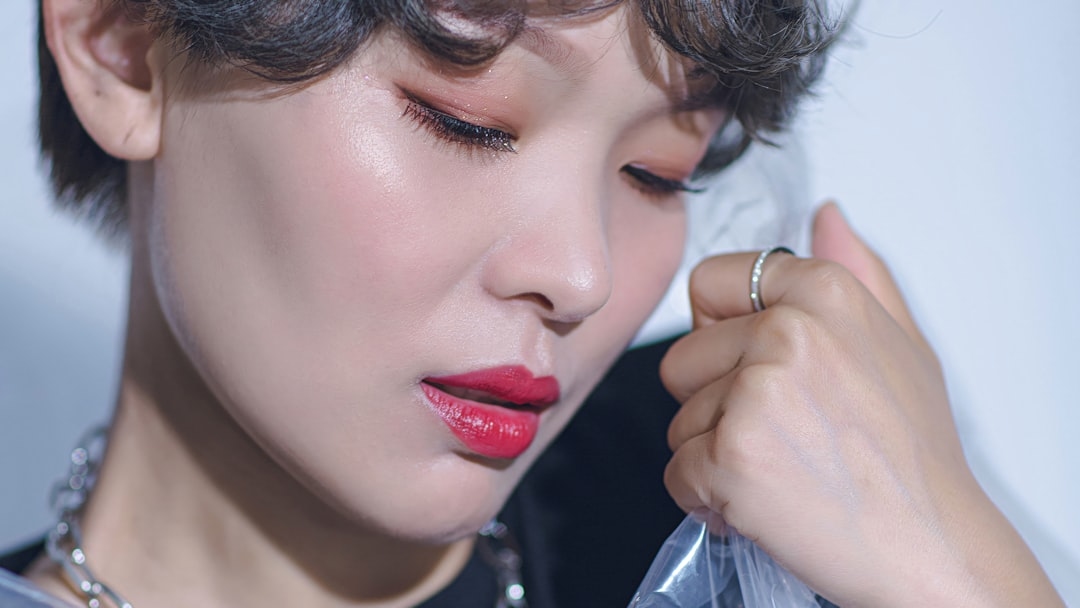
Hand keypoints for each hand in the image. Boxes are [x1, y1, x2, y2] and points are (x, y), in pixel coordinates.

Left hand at [660, 203, 1062, 606]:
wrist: (929, 547)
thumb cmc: (913, 454)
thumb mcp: (901, 343)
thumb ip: (858, 273)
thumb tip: (825, 215)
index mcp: (824, 292)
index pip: (709, 283)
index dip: (722, 334)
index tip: (758, 367)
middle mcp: (789, 331)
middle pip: (682, 358)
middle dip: (716, 403)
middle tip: (782, 434)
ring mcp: (758, 392)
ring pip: (680, 418)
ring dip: (715, 454)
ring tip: (782, 470)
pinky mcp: (732, 454)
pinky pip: (677, 471)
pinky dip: (708, 498)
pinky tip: (763, 503)